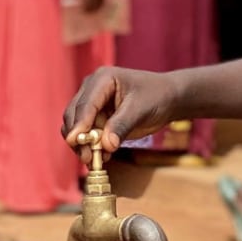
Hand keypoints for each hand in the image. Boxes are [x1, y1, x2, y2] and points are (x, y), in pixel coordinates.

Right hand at [63, 66, 181, 153]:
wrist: (167, 99)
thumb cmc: (156, 97)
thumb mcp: (140, 110)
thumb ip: (121, 126)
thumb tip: (106, 146)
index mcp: (102, 79)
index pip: (86, 104)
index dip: (79, 124)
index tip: (75, 142)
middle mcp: (92, 89)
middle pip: (74, 115)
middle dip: (78, 137)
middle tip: (87, 157)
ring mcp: (92, 104)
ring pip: (77, 127)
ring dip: (82, 145)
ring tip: (94, 161)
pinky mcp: (96, 118)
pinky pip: (87, 135)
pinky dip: (91, 147)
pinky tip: (102, 157)